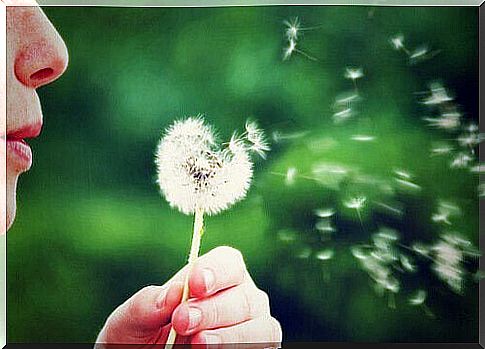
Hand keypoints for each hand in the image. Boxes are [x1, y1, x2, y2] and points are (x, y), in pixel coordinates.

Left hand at [95, 246, 281, 347]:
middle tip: (182, 321)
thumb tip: (174, 292)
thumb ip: (145, 305)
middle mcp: (240, 299)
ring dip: (232, 335)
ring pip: (262, 325)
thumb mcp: (129, 322)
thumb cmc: (137, 339)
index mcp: (214, 278)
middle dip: (214, 309)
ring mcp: (253, 327)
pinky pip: (265, 346)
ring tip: (198, 344)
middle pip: (245, 296)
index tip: (194, 284)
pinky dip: (243, 347)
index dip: (216, 270)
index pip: (229, 262)